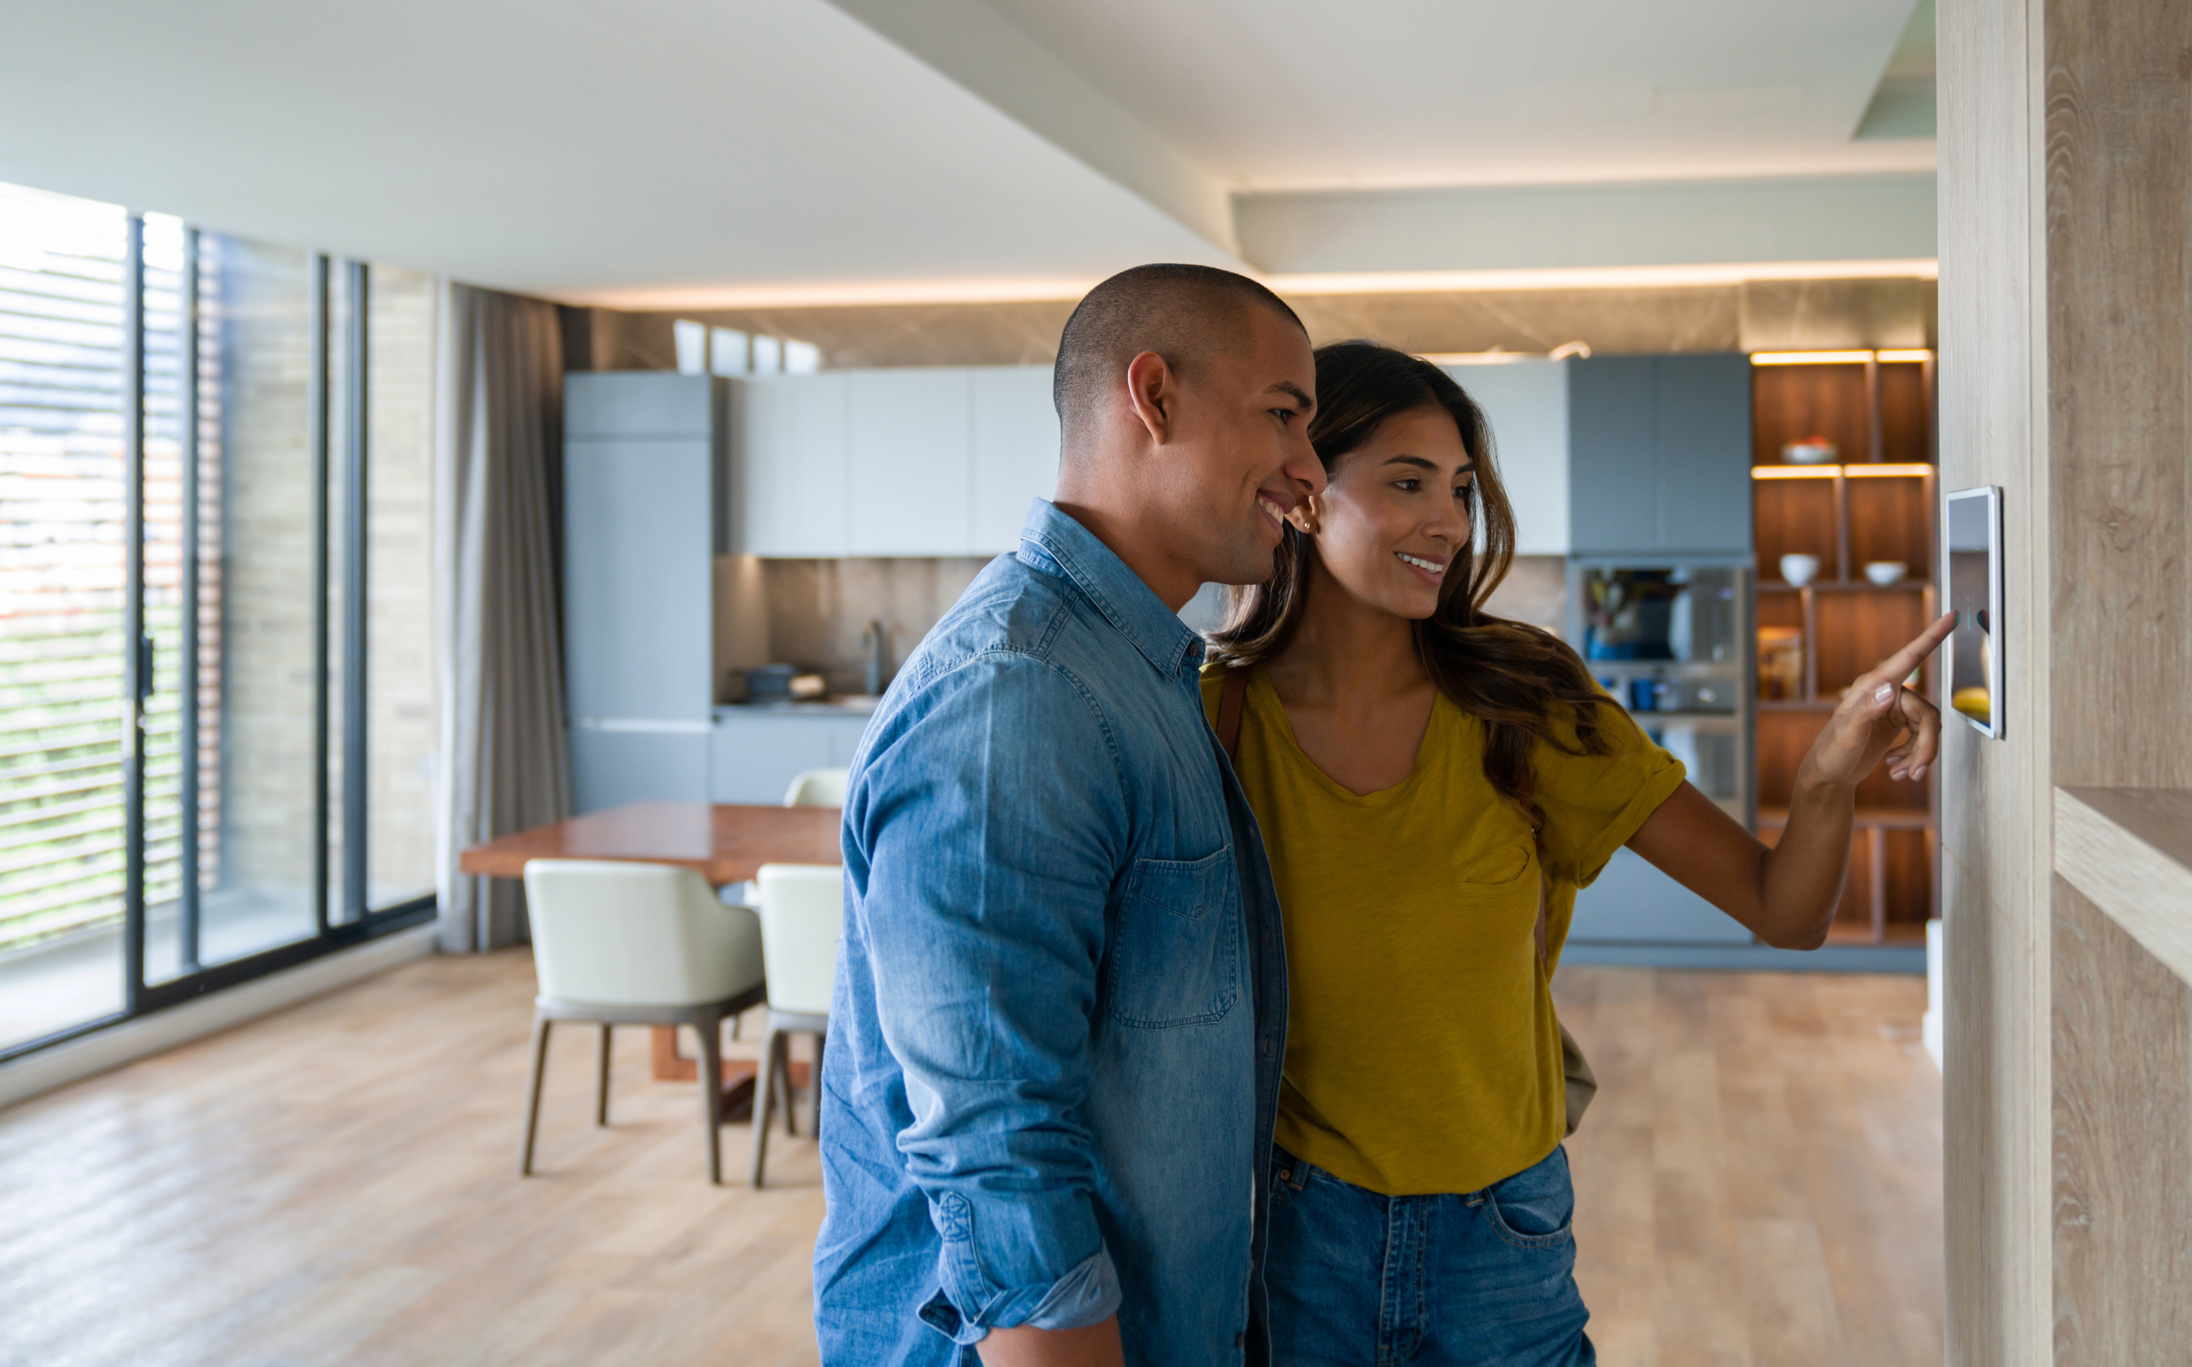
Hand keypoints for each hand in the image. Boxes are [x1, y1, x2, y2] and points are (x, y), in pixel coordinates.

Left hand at [1803, 612, 1956, 787]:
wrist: (1828, 775)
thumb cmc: (1831, 753)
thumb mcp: (1847, 733)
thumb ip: (1866, 709)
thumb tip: (1890, 690)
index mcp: (1874, 685)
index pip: (1909, 657)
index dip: (1932, 636)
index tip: (1952, 616)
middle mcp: (1886, 692)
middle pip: (1927, 714)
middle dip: (1926, 746)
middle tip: (1915, 772)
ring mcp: (1893, 708)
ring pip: (1928, 728)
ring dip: (1920, 755)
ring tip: (1902, 774)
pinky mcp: (1897, 724)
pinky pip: (1921, 737)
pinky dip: (1914, 756)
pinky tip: (1895, 769)